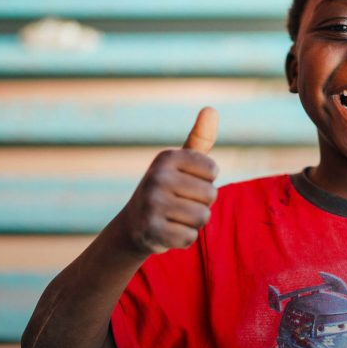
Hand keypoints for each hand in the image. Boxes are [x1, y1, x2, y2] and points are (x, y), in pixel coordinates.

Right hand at [116, 107, 219, 255]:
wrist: (133, 226)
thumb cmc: (167, 189)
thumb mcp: (181, 163)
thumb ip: (200, 138)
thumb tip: (211, 109)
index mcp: (167, 157)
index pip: (213, 170)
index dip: (205, 181)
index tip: (186, 183)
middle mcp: (156, 177)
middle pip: (210, 195)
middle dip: (201, 204)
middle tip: (179, 204)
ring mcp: (152, 204)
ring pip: (202, 217)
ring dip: (193, 222)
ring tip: (175, 217)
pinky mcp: (151, 230)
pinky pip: (190, 237)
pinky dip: (183, 238)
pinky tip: (167, 231)